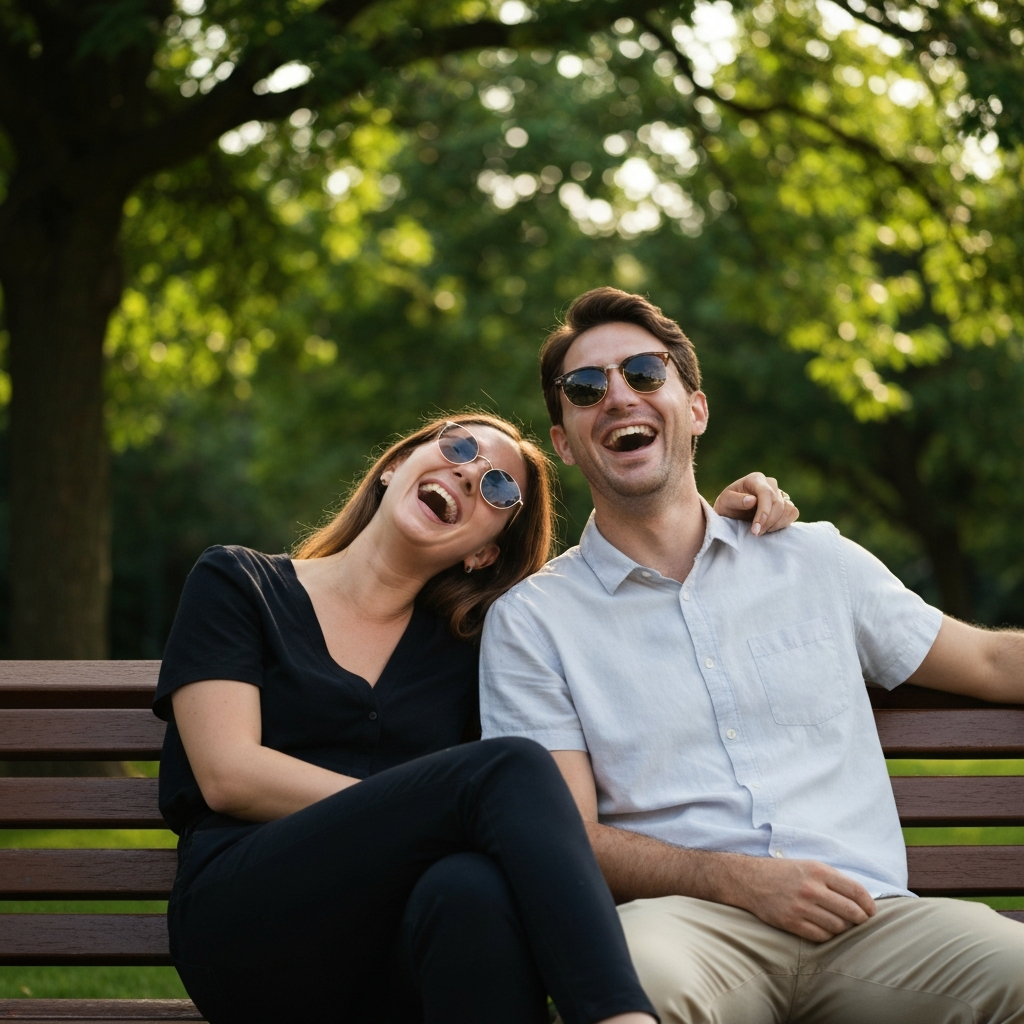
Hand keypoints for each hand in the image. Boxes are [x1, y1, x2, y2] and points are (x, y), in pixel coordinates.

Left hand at [713, 472, 798, 536]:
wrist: (731, 512)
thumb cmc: (727, 505)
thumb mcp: (724, 502)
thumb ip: (736, 500)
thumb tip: (752, 500)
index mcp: (755, 479)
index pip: (766, 494)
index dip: (763, 513)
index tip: (755, 529)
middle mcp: (770, 484)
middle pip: (778, 503)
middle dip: (768, 522)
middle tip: (756, 534)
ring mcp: (779, 493)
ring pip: (788, 509)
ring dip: (776, 524)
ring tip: (761, 531)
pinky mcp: (785, 504)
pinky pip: (792, 513)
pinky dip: (784, 523)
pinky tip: (770, 528)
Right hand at [730, 856, 875, 941]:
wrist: (750, 880)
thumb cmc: (784, 873)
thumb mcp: (809, 866)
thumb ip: (833, 879)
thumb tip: (861, 899)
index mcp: (818, 871)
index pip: (856, 891)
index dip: (869, 904)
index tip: (871, 911)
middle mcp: (811, 888)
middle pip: (851, 912)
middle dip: (860, 919)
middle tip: (859, 920)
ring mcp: (801, 907)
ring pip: (838, 927)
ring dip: (844, 928)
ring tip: (841, 924)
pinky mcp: (791, 922)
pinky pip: (821, 936)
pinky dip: (829, 935)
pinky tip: (826, 929)